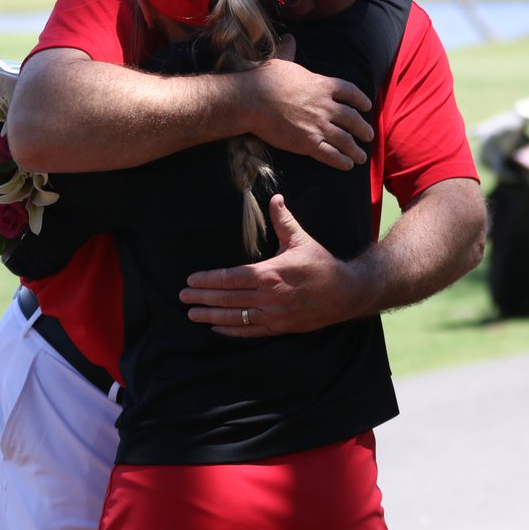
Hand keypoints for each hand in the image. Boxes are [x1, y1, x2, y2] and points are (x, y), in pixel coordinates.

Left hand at [180, 195, 364, 336]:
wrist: (346, 292)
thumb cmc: (321, 264)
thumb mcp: (301, 239)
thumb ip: (283, 220)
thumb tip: (275, 198)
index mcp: (270, 274)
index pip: (231, 278)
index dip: (208, 280)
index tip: (191, 280)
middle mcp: (268, 297)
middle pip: (228, 299)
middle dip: (202, 298)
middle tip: (182, 297)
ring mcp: (273, 315)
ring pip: (235, 318)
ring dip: (211, 316)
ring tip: (192, 314)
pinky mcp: (280, 328)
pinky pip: (250, 331)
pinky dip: (232, 331)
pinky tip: (217, 328)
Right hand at [241, 36, 373, 170]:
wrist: (250, 101)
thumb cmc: (263, 80)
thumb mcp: (281, 62)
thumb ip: (289, 51)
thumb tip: (288, 37)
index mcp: (322, 85)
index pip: (350, 92)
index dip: (361, 100)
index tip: (367, 106)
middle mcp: (325, 106)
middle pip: (353, 118)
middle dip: (363, 129)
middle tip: (368, 134)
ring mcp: (318, 125)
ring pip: (345, 140)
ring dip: (355, 150)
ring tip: (361, 156)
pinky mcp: (308, 143)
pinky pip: (331, 154)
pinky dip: (342, 161)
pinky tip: (347, 165)